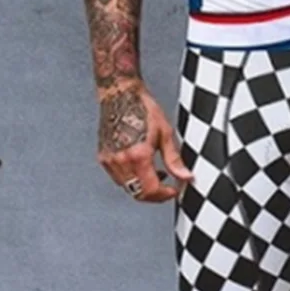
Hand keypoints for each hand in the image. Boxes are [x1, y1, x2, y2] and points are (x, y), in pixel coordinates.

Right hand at [96, 81, 192, 203]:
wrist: (120, 94)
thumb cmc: (143, 108)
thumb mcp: (165, 132)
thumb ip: (174, 159)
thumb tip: (186, 177)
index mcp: (138, 155)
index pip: (150, 191)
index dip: (166, 195)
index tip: (176, 190)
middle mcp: (120, 160)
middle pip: (138, 194)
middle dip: (156, 195)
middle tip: (169, 187)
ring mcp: (109, 160)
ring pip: (127, 188)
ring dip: (143, 187)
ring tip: (158, 174)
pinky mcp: (103, 157)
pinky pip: (119, 178)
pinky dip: (132, 179)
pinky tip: (142, 167)